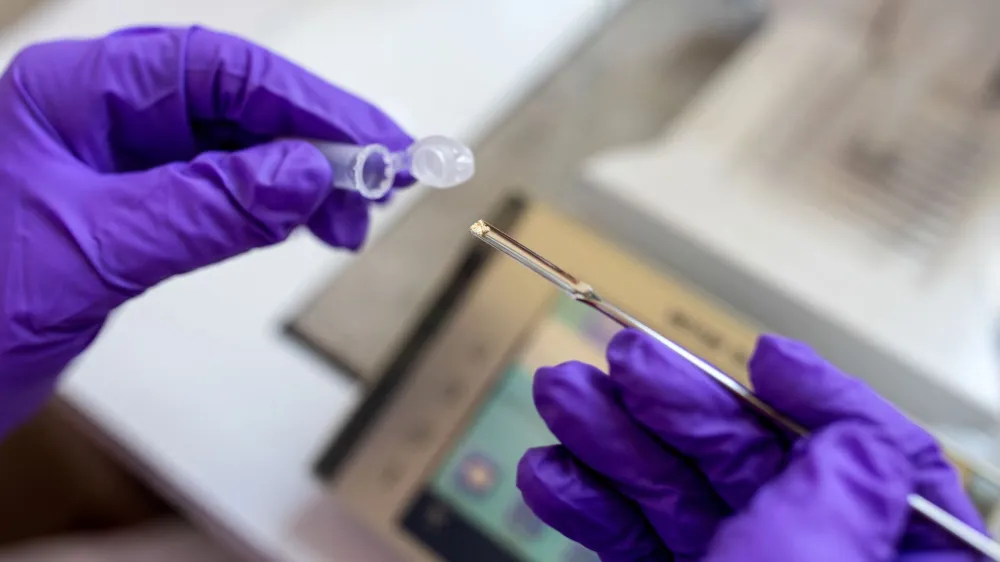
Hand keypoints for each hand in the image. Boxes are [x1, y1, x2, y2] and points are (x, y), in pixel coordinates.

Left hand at [0, 27, 413, 436]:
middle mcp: (102, 114)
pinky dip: (270, 206)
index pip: (216, 71)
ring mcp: (119, 164)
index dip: (306, 101)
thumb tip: (305, 175)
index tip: (374, 142)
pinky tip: (305, 221)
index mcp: (78, 93)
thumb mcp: (93, 252)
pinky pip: (219, 191)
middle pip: (235, 102)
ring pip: (235, 147)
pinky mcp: (133, 211)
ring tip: (352, 218)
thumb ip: (204, 208)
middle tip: (388, 179)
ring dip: (302, 176)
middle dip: (316, 138)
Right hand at [517, 330, 986, 560]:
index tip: (761, 358)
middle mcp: (815, 558)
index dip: (819, 396)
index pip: (875, 454)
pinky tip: (552, 475)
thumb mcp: (827, 559)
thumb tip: (818, 394)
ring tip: (559, 397)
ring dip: (609, 442)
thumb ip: (847, 469)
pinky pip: (632, 541)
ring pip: (676, 493)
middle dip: (670, 403)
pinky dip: (588, 507)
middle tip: (615, 358)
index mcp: (887, 553)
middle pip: (748, 458)